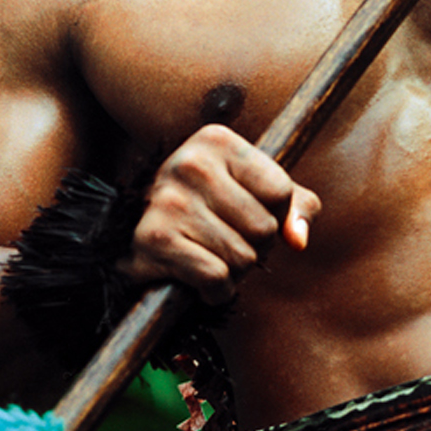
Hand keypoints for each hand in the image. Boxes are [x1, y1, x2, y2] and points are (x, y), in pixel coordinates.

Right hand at [126, 125, 319, 304]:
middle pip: (264, 227)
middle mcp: (190, 164)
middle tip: (223, 239)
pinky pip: (216, 278)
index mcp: (217, 140)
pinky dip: (215, 291)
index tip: (243, 213)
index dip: (274, 214)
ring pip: (243, 257)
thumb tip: (298, 239)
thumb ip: (294, 206)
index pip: (281, 191)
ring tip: (207, 254)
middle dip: (254, 246)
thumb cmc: (205, 209)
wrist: (131, 233)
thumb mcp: (254, 191)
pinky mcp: (154, 240)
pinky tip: (196, 277)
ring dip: (234, 271)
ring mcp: (169, 202)